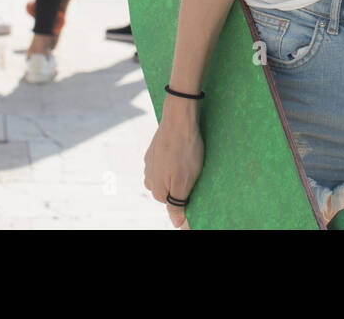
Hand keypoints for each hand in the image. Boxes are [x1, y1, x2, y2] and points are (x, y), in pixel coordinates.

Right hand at [143, 106, 203, 228]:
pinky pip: (165, 160)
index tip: (194, 183)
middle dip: (179, 182)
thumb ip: (178, 204)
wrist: (178, 119)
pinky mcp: (154, 148)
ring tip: (188, 158)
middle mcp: (149, 176)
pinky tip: (182, 150)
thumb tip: (177, 224)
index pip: (172, 203)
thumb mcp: (185, 181)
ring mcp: (150, 161)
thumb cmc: (184, 151)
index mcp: (156, 188)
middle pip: (167, 189)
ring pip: (165, 174)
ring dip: (176, 169)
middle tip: (193, 170)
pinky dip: (174, 158)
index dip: (185, 195)